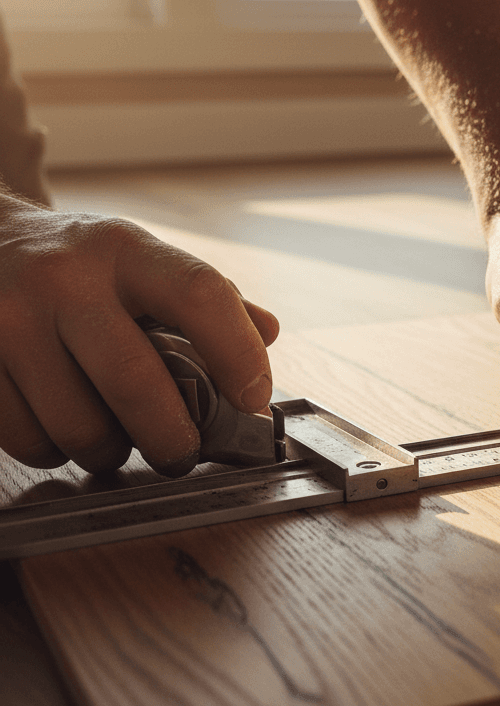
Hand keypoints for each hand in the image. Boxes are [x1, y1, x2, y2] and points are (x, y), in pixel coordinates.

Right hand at [0, 198, 278, 475]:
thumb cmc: (82, 265)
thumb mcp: (143, 260)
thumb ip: (208, 298)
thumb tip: (267, 333)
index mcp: (126, 251)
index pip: (200, 295)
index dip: (239, 355)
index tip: (254, 400)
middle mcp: (64, 280)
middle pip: (134, 382)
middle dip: (172, 438)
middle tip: (184, 454)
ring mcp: (7, 321)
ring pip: (78, 427)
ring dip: (111, 451)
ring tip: (118, 438)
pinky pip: (26, 440)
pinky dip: (56, 450)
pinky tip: (64, 427)